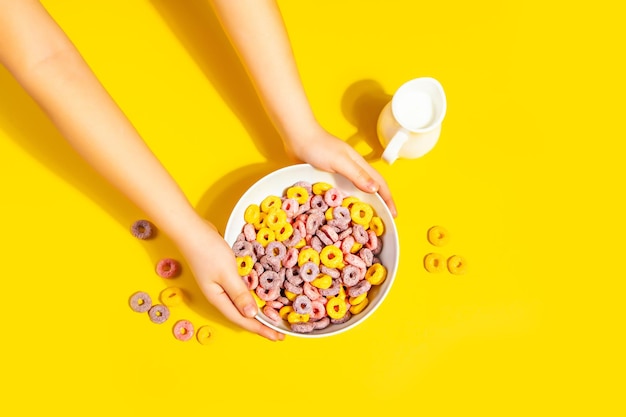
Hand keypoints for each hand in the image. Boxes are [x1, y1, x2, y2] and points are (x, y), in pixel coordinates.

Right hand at [173, 217, 284, 341]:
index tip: (277, 337)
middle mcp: (218, 295)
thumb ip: (239, 294)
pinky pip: (240, 291)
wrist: (191, 229)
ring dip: (256, 312)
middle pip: (241, 315)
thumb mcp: (226, 273)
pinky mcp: (223, 273)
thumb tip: (252, 315)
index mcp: (217, 298)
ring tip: (272, 318)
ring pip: (241, 303)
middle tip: (279, 333)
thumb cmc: (208, 250)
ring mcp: (219, 284)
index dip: (260, 329)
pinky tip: (259, 295)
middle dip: (260, 325)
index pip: (242, 319)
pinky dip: (251, 296)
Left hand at [284, 125, 397, 216]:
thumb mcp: (340, 161)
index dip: (388, 199)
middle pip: (370, 189)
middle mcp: (351, 170)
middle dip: (379, 204)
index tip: (394, 214)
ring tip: (363, 222)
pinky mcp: (326, 177)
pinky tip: (341, 211)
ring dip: (362, 205)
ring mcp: (339, 174)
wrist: (296, 136)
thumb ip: (357, 174)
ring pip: (355, 192)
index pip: (379, 183)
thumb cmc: (318, 146)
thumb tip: (375, 190)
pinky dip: (345, 203)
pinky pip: (340, 193)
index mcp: (358, 165)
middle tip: (381, 222)